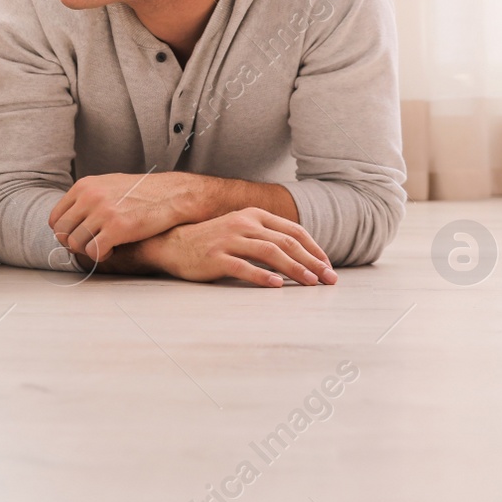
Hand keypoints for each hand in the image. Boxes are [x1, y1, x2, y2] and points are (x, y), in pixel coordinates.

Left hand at [50, 172, 198, 260]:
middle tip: (88, 246)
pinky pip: (94, 252)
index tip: (76, 238)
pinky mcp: (117, 228)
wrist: (172, 195)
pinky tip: (112, 251)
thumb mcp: (108, 185)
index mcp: (84, 186)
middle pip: (62, 233)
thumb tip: (69, 217)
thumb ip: (87, 197)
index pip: (56, 218)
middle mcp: (89, 197)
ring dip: (87, 251)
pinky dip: (100, 256)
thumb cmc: (141, 193)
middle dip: (73, 244)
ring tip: (103, 247)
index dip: (64, 233)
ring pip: (76, 244)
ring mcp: (102, 212)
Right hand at [133, 208, 335, 287]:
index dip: (314, 249)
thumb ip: (266, 236)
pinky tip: (277, 285)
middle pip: (286, 242)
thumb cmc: (212, 241)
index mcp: (253, 215)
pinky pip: (243, 267)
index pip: (293, 231)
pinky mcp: (215, 258)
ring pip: (270, 253)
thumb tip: (301, 254)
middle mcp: (243, 224)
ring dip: (295, 269)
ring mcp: (228, 240)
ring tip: (311, 283)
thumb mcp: (241, 230)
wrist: (172, 244)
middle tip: (329, 279)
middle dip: (312, 261)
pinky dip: (262, 276)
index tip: (328, 266)